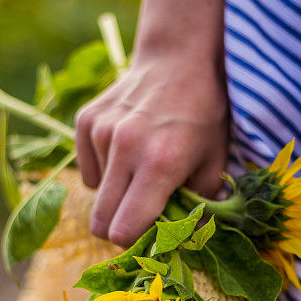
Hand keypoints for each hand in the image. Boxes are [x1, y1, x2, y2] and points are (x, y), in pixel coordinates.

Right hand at [75, 52, 228, 246]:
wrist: (178, 58)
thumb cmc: (204, 114)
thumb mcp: (215, 162)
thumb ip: (199, 206)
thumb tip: (182, 241)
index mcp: (160, 164)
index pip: (123, 231)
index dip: (136, 242)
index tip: (151, 236)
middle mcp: (125, 148)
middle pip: (99, 222)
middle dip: (119, 228)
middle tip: (143, 214)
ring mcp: (100, 132)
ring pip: (96, 193)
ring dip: (118, 191)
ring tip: (143, 165)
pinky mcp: (85, 120)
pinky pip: (88, 169)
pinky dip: (105, 169)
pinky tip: (128, 147)